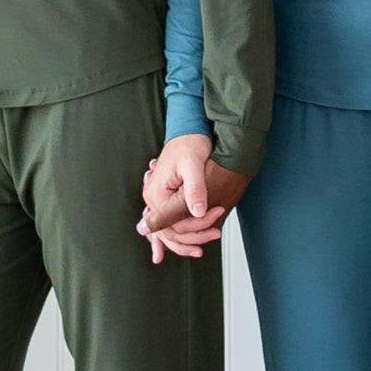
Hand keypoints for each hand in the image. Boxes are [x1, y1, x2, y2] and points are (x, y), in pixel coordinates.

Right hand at [137, 133, 247, 264]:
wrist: (188, 130)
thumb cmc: (190, 144)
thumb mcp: (193, 165)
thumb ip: (195, 189)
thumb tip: (199, 212)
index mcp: (156, 194)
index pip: (175, 223)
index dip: (197, 225)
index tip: (217, 216)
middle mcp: (152, 200)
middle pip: (171, 230)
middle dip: (195, 235)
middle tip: (217, 232)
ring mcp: (157, 200)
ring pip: (170, 229)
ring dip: (188, 238)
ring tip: (210, 237)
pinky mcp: (165, 198)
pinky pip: (170, 221)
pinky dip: (180, 233)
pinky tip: (192, 240)